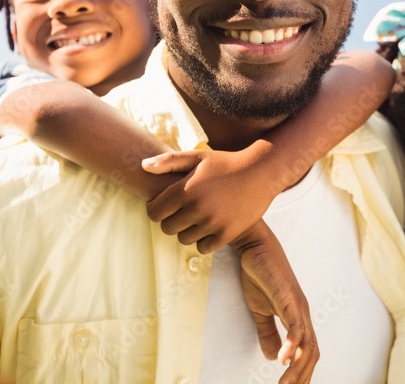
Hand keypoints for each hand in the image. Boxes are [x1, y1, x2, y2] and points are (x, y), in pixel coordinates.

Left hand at [143, 149, 281, 252]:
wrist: (261, 172)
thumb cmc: (226, 163)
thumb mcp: (198, 156)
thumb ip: (169, 161)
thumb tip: (143, 166)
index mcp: (185, 190)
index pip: (154, 212)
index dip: (157, 209)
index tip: (166, 204)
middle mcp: (197, 208)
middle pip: (167, 228)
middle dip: (172, 220)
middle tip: (184, 210)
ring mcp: (212, 223)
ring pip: (184, 239)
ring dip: (188, 230)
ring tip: (198, 217)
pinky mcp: (227, 234)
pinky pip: (203, 247)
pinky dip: (204, 239)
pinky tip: (211, 225)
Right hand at [234, 221, 318, 383]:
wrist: (255, 247)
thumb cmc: (259, 274)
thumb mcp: (259, 310)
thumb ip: (267, 332)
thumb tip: (271, 357)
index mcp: (297, 318)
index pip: (307, 351)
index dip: (302, 372)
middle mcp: (303, 314)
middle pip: (311, 353)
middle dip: (302, 376)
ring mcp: (298, 306)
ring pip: (305, 343)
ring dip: (296, 367)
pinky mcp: (289, 297)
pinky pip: (294, 325)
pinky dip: (291, 343)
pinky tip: (282, 358)